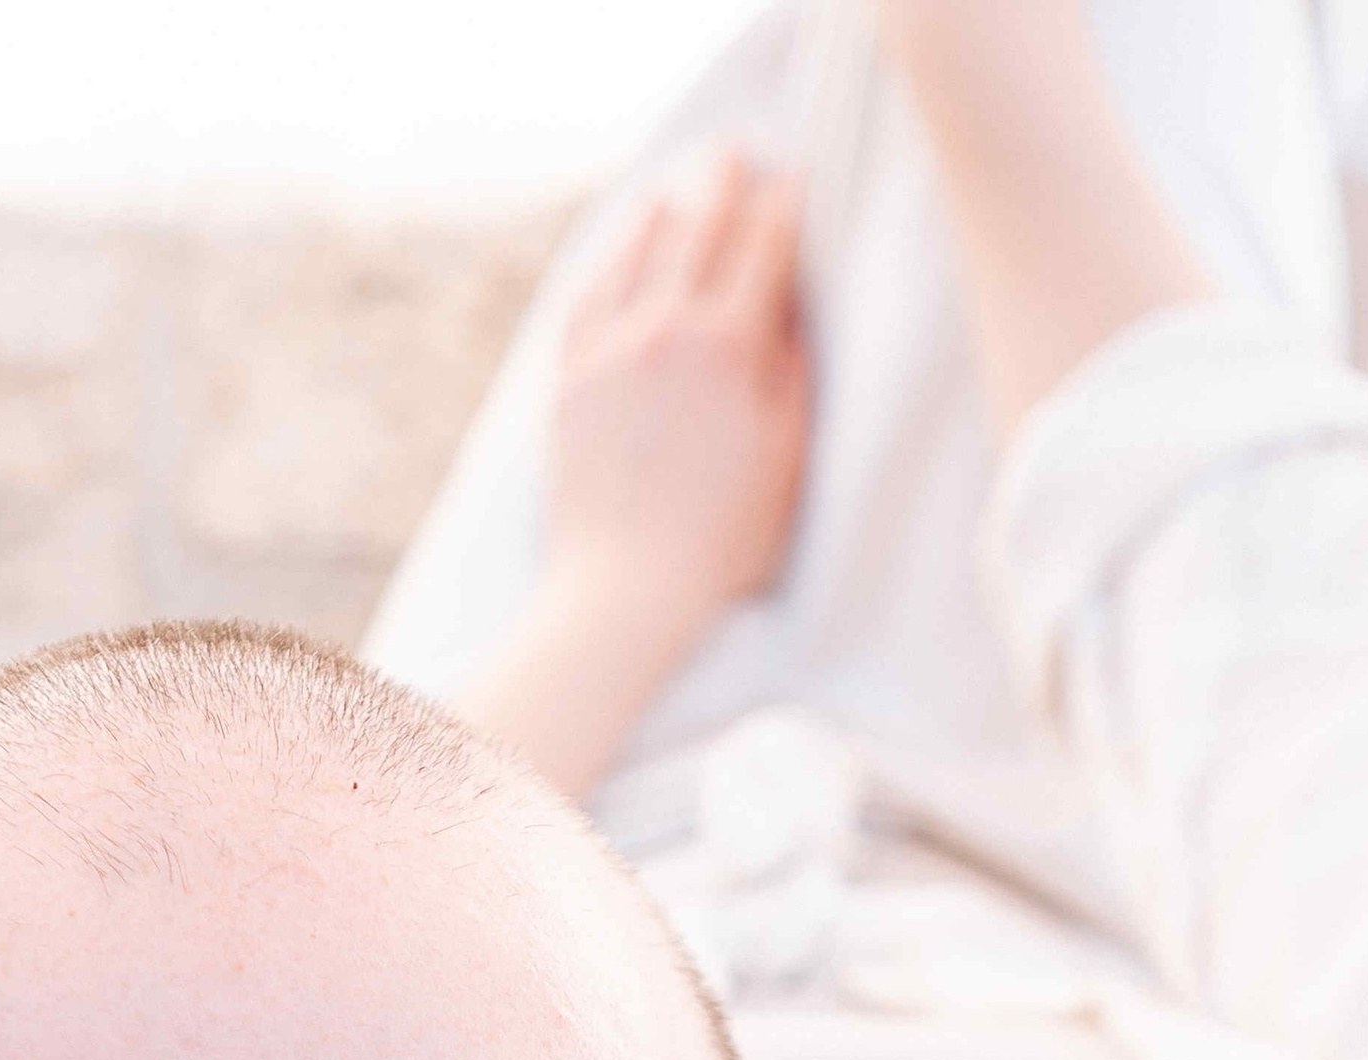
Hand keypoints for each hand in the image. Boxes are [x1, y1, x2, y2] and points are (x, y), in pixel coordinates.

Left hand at [542, 150, 808, 649]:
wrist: (625, 594)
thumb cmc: (723, 544)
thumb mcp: (787, 458)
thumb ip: (791, 371)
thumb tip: (789, 306)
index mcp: (731, 346)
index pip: (765, 244)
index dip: (786, 205)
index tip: (798, 183)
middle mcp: (666, 329)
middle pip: (700, 224)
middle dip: (725, 182)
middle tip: (738, 157)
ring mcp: (610, 348)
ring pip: (639, 246)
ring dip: (668, 208)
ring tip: (682, 191)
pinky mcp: (570, 377)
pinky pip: (590, 291)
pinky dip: (613, 257)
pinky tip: (624, 247)